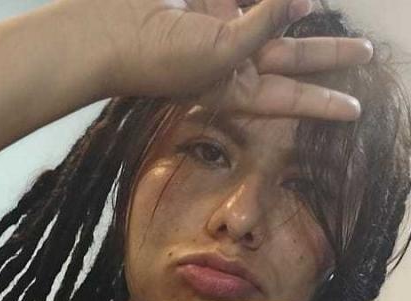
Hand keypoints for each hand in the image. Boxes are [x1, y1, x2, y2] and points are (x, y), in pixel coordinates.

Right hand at [67, 0, 372, 119]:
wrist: (112, 30)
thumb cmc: (161, 58)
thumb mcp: (221, 53)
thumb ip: (265, 26)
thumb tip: (300, 1)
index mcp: (232, 89)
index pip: (288, 99)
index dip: (323, 103)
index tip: (354, 111)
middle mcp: (232, 61)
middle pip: (292, 58)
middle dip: (327, 55)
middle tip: (365, 53)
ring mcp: (223, 29)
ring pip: (277, 20)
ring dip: (301, 12)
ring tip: (324, 5)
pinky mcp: (212, 2)